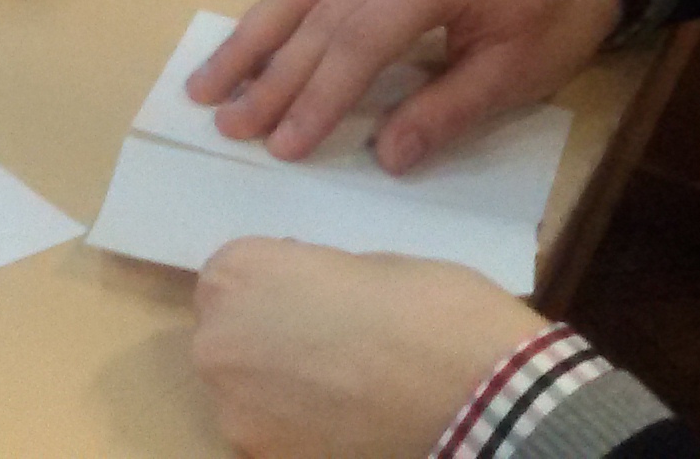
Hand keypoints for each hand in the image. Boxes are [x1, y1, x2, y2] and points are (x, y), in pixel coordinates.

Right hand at [186, 0, 620, 166]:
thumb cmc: (556, 15)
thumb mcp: (517, 74)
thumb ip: (447, 112)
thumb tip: (385, 156)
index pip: (360, 40)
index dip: (318, 96)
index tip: (282, 144)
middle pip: (319, 16)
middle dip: (270, 77)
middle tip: (228, 125)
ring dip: (251, 41)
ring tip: (205, 86)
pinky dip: (274, 16)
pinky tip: (244, 47)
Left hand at [193, 238, 550, 458]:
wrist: (480, 402)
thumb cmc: (436, 314)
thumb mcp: (376, 266)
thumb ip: (322, 280)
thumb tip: (315, 301)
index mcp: (240, 274)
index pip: (234, 277)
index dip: (278, 288)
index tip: (318, 300)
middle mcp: (219, 340)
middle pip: (230, 335)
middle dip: (271, 338)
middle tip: (335, 348)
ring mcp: (237, 410)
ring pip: (247, 392)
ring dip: (282, 389)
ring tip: (348, 393)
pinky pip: (273, 435)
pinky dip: (301, 430)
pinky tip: (351, 424)